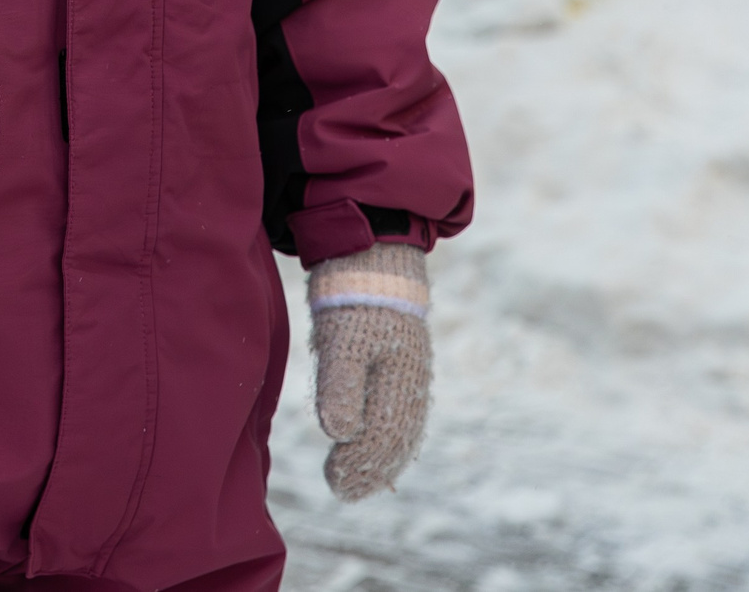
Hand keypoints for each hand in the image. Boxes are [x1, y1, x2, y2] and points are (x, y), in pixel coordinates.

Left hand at [307, 241, 432, 499]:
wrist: (374, 257)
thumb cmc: (352, 299)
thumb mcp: (340, 341)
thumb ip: (340, 386)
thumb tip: (339, 434)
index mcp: (399, 382)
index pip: (383, 438)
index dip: (359, 465)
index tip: (335, 482)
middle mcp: (412, 383)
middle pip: (396, 439)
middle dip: (370, 468)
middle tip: (342, 490)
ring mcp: (411, 374)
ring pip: (403, 429)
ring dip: (381, 458)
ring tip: (357, 480)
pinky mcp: (403, 364)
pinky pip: (404, 412)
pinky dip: (392, 437)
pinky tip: (377, 448)